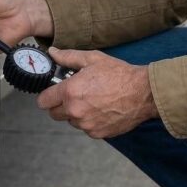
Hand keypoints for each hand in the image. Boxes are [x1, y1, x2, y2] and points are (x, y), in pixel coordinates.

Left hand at [36, 48, 158, 138]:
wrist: (142, 93)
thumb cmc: (119, 74)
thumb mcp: (92, 59)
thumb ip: (68, 57)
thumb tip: (53, 53)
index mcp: (70, 92)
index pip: (43, 101)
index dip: (47, 95)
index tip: (53, 92)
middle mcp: (75, 111)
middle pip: (54, 114)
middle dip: (60, 104)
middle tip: (74, 94)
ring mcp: (86, 125)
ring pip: (71, 121)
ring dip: (76, 113)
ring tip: (92, 100)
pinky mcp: (97, 133)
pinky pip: (85, 128)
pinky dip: (89, 120)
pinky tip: (101, 108)